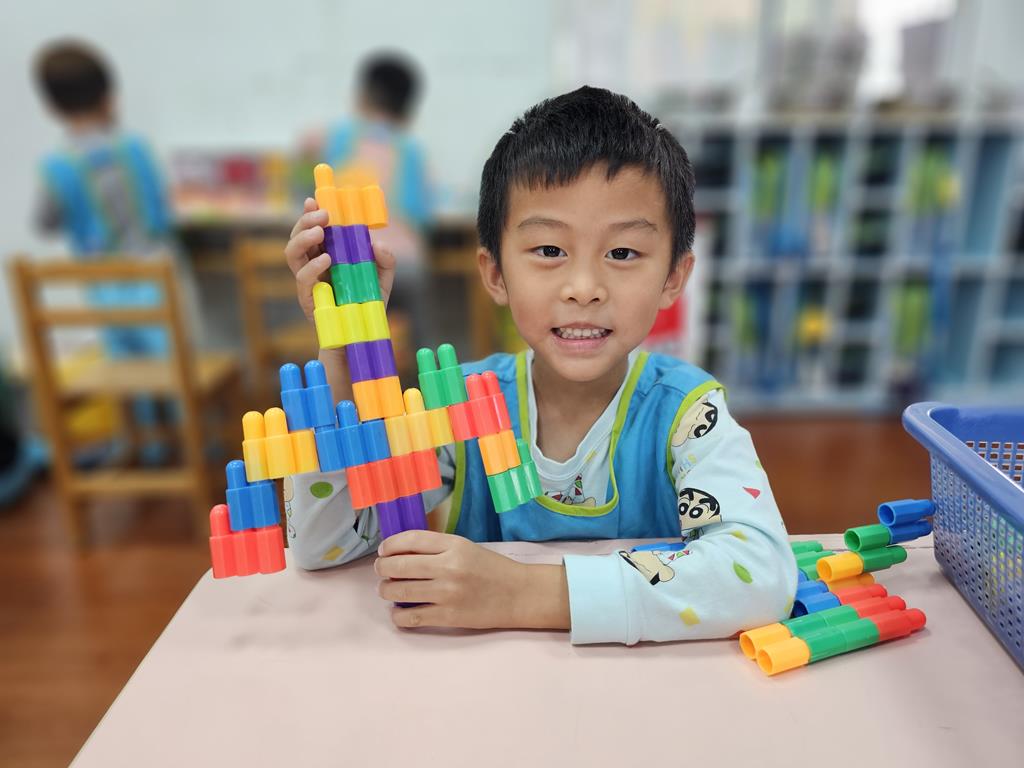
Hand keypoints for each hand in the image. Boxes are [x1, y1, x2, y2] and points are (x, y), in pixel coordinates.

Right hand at [284, 197, 395, 323]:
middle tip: (323, 215)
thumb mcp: (382, 280)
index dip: (310, 213)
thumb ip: (385, 261)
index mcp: (326, 255)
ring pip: (291, 253)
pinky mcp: (307, 298)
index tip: (314, 199)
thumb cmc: (368, 306)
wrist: (362, 336)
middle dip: (306, 220)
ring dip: (302, 237)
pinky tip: (326, 258)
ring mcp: (308, 282)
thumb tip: (377, 244)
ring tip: (320, 231)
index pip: (313, 229)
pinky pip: (303, 279)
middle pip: (298, 236)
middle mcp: (313, 265)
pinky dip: (312, 266)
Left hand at [375, 530, 569, 630]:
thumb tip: (399, 552)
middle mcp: (448, 567)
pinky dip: (398, 615)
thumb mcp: (466, 547)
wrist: (518, 594)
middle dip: (382, 568)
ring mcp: (447, 593)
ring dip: (386, 590)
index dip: (390, 545)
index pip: (410, 540)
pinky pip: (411, 617)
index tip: (384, 550)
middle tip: (381, 571)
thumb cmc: (491, 568)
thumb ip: (436, 548)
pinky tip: (398, 612)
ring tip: (388, 590)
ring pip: (399, 591)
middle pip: (399, 565)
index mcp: (454, 545)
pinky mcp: (448, 616)